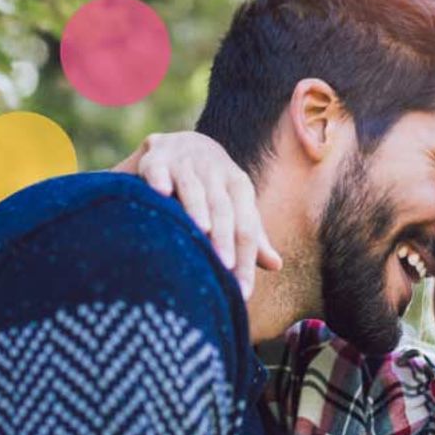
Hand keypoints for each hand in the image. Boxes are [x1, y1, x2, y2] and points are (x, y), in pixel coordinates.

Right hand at [113, 132, 281, 298]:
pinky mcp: (157, 158)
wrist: (183, 143)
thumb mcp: (235, 206)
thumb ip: (251, 235)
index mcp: (239, 186)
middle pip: (223, 207)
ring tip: (202, 231)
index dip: (246, 258)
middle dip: (224, 237)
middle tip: (224, 268)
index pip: (246, 225)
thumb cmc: (213, 187)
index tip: (242, 291)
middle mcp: (215, 172)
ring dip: (197, 208)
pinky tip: (161, 193)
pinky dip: (160, 178)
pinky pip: (159, 168)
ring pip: (194, 187)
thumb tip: (276, 265)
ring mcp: (185, 163)